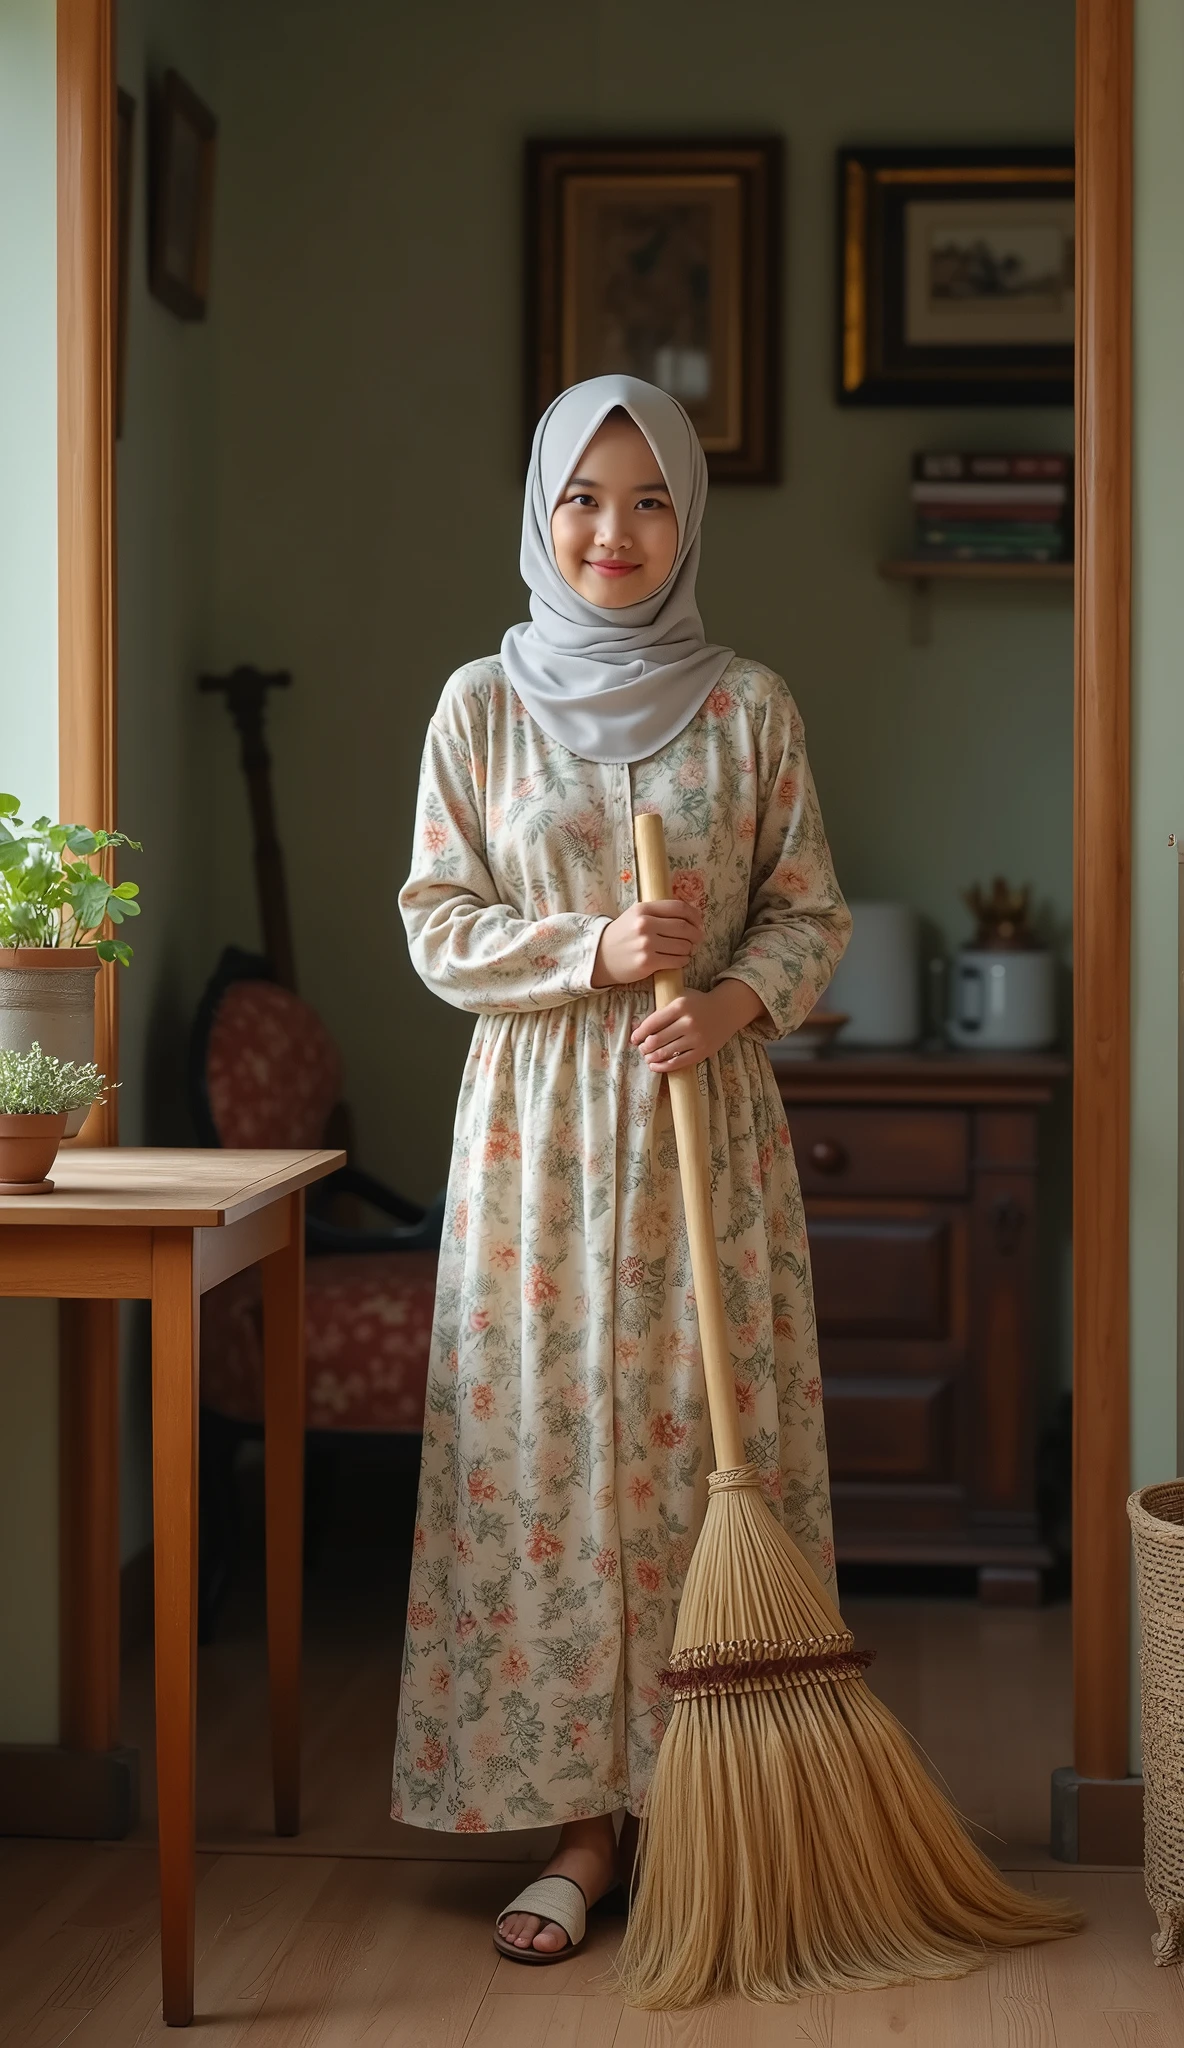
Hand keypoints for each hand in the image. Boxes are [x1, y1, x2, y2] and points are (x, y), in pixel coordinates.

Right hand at [590, 898, 702, 987]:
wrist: (600, 957)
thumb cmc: (623, 936)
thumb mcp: (636, 916)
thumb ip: (659, 913)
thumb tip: (692, 916)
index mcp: (643, 909)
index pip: (679, 908)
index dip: (695, 915)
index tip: (699, 923)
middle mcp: (645, 924)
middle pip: (684, 927)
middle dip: (696, 935)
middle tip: (697, 939)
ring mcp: (646, 944)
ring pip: (683, 946)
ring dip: (689, 949)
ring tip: (685, 950)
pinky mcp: (647, 962)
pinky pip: (677, 960)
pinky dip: (683, 961)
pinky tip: (679, 960)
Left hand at [630, 983, 758, 1071]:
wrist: (727, 1010)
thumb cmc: (698, 1004)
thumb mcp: (680, 999)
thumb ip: (661, 1011)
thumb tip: (636, 1027)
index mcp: (680, 1006)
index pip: (652, 1023)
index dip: (639, 1033)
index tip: (634, 1039)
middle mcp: (688, 1022)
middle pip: (657, 1040)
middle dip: (644, 1047)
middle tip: (641, 1049)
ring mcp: (697, 1038)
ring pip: (666, 1053)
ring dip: (651, 1058)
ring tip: (647, 1057)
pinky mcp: (703, 1051)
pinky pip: (679, 1062)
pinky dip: (664, 1067)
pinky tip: (655, 1066)